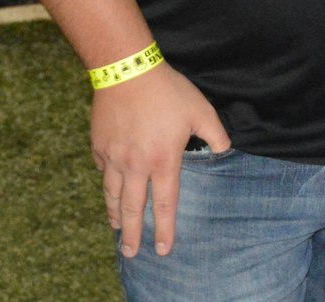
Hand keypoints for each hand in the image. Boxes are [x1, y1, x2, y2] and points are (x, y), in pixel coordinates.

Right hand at [91, 63, 228, 257]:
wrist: (127, 71)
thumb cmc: (168, 91)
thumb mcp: (201, 110)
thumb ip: (215, 133)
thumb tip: (225, 149)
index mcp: (163, 160)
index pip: (165, 203)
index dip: (165, 228)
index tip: (164, 248)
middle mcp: (136, 166)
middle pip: (133, 208)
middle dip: (133, 234)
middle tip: (132, 252)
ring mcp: (114, 158)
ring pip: (113, 195)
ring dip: (116, 215)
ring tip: (118, 229)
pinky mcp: (99, 146)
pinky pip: (103, 173)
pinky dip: (107, 185)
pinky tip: (109, 191)